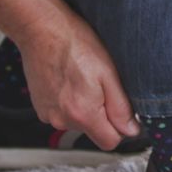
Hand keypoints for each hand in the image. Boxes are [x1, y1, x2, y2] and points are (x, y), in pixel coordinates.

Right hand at [14, 0, 140, 150]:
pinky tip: (70, 78)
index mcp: (82, 114)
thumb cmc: (75, 44)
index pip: (110, 142)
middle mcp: (62, 120)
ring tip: (83, 77)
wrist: (42, 29)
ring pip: (78, 121)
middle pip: (94, 131)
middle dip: (103, 114)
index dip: (121, 127)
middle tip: (101, 84)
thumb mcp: (109, 72)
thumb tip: (131, 130)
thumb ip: (121, 107)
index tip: (123, 109)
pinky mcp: (40, 106)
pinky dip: (69, 100)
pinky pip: (63, 112)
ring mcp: (48, 114)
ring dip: (85, 106)